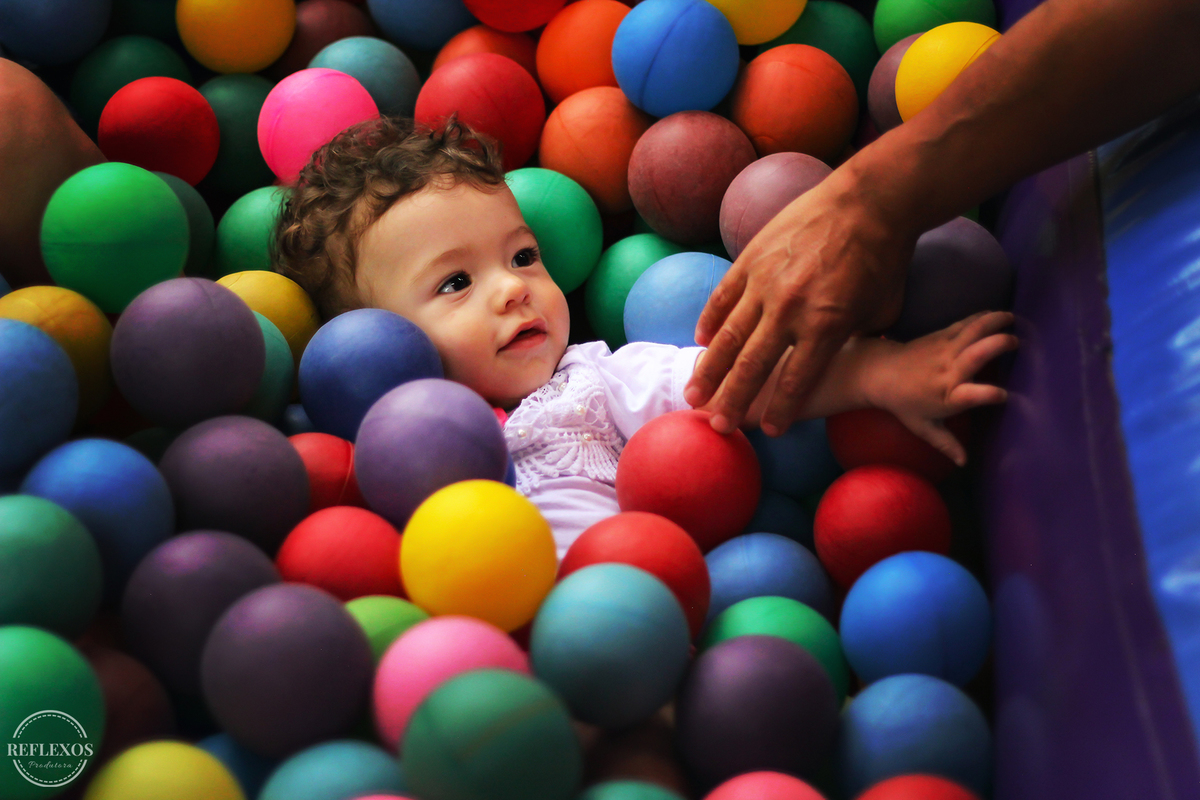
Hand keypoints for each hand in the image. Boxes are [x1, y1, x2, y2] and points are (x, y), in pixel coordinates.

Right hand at [684, 172, 915, 435]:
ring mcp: (765, 282)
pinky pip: (724, 296)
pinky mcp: (752, 259)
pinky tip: (701, 341)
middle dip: (733, 401)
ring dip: (709, 369)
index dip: (782, 409)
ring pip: (728, 335)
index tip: (768, 430)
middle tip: (716, 425)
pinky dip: (710, 320)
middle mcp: (790, 309)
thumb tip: (838, 357)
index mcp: (826, 326)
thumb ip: (855, 339)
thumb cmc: (883, 258)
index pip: (798, 380)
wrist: (870, 200)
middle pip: (753, 366)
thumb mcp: (881, 311)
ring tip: (693, 394)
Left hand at [865, 310, 1017, 465]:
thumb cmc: (904, 404)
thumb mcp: (923, 427)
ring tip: (1013, 317)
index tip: (1005, 394)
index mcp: (947, 396)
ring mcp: (943, 350)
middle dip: (996, 345)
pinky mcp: (939, 336)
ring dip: (993, 322)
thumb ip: (946, 444)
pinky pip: (964, 324)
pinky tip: (997, 314)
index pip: (970, 395)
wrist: (879, 374)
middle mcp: (947, 371)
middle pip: (974, 355)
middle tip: (1015, 341)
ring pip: (971, 332)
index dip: (989, 394)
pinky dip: (982, 317)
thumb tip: (964, 463)